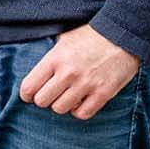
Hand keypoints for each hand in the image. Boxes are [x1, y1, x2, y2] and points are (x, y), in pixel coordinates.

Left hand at [17, 24, 141, 120]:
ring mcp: (86, 84)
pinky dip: (79, 111)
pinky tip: (81, 101)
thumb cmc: (91, 35)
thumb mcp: (64, 39)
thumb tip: (37, 74)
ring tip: (67, 96)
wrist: (123, 34)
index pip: (29, 87)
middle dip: (44, 99)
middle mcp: (68, 73)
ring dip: (62, 104)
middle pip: (42, 101)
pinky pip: (82, 114)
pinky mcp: (104, 93)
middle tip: (51, 94)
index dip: (26, 94)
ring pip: (60, 109)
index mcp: (55, 58)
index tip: (30, 94)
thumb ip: (50, 57)